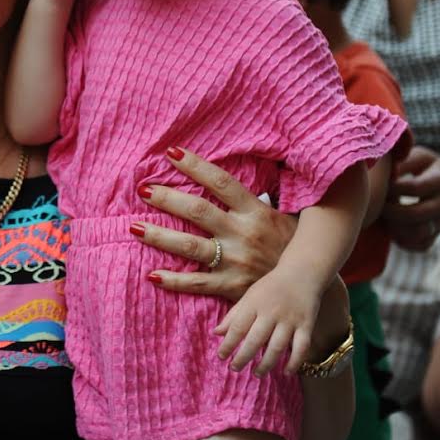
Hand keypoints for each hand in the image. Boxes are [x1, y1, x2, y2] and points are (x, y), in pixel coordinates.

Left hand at [133, 147, 297, 302]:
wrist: (305, 287)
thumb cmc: (289, 244)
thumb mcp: (281, 214)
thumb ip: (259, 196)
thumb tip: (242, 167)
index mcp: (256, 212)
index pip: (221, 183)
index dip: (196, 166)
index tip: (171, 153)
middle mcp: (243, 234)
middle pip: (199, 212)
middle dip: (168, 199)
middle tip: (143, 190)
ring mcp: (236, 262)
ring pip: (191, 247)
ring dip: (160, 237)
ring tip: (134, 227)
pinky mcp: (231, 286)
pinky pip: (197, 284)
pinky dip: (173, 281)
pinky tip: (151, 275)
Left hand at [215, 264, 319, 375]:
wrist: (302, 272)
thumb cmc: (272, 286)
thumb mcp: (250, 296)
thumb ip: (234, 315)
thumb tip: (216, 333)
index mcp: (254, 304)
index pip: (238, 327)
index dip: (228, 344)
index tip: (221, 356)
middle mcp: (271, 312)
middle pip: (255, 340)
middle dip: (243, 357)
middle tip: (235, 368)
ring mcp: (290, 320)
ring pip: (277, 347)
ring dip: (266, 364)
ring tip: (257, 373)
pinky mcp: (306, 325)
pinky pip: (301, 348)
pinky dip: (294, 362)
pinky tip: (286, 372)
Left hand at [382, 145, 439, 250]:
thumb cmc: (430, 167)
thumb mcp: (420, 156)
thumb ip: (402, 161)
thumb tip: (380, 170)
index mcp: (439, 180)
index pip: (413, 188)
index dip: (391, 187)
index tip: (378, 184)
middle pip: (415, 215)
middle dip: (389, 211)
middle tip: (376, 204)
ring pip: (419, 234)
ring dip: (395, 228)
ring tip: (384, 217)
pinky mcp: (436, 235)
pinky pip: (420, 246)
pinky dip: (403, 241)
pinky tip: (392, 227)